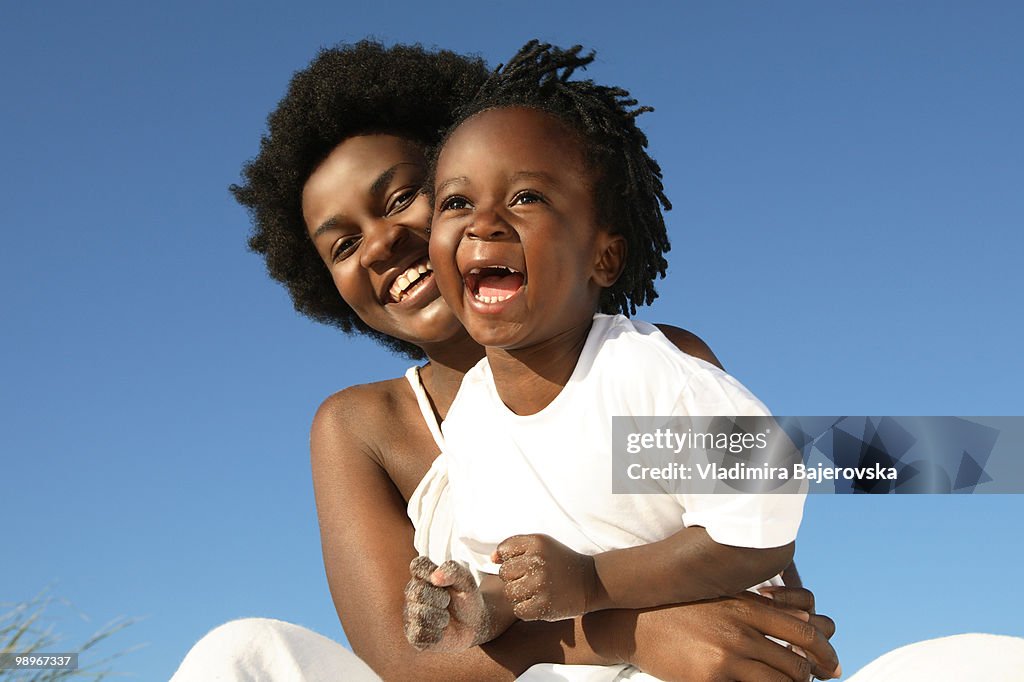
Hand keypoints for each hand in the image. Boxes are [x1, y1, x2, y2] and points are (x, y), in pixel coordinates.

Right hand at [402, 557, 488, 651]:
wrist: (474, 626)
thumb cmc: (466, 599)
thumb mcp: (466, 581)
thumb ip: (453, 571)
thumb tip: (435, 577)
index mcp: (423, 576)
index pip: (417, 566)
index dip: (431, 572)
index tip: (443, 581)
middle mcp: (412, 593)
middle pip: (419, 592)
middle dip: (442, 598)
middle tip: (448, 601)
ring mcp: (410, 614)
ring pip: (420, 614)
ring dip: (441, 617)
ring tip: (446, 617)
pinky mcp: (413, 635)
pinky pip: (420, 633)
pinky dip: (438, 633)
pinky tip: (442, 631)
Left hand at [493, 534, 596, 621]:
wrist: (591, 581)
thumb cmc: (560, 562)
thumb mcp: (542, 546)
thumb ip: (515, 548)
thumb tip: (492, 558)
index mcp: (537, 542)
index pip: (504, 551)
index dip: (510, 559)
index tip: (524, 564)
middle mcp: (538, 561)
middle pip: (504, 573)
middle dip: (513, 578)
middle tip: (529, 579)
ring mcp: (541, 584)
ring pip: (509, 592)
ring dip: (518, 595)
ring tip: (533, 591)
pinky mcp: (544, 605)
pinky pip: (519, 610)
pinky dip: (526, 609)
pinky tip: (538, 603)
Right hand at [594, 592, 839, 681]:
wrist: (635, 621)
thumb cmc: (682, 606)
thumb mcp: (723, 596)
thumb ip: (763, 607)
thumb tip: (808, 621)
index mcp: (746, 606)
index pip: (805, 632)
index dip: (826, 653)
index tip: (832, 666)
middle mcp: (740, 630)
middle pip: (797, 663)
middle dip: (811, 678)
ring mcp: (725, 657)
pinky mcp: (710, 679)